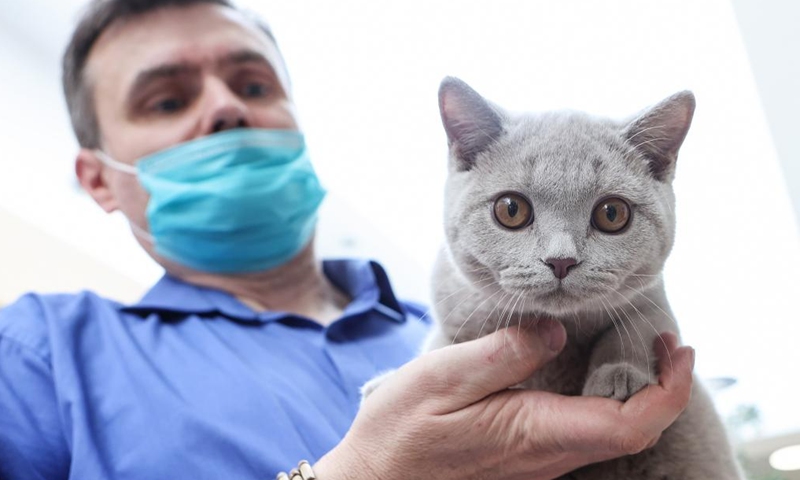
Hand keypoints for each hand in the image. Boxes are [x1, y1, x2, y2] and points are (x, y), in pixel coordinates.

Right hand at [314, 322, 692, 479]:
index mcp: (534, 431)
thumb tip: (555, 330)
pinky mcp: (526, 459)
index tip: (676, 348)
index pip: (631, 422)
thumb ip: (503, 354)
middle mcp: (547, 454)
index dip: (668, 388)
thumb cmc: (399, 433)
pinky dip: (607, 403)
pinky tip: (590, 374)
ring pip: (612, 434)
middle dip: (663, 386)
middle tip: (662, 340)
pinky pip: (584, 435)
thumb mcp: (442, 378)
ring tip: (636, 350)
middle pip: (633, 430)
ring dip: (638, 394)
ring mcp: (538, 462)